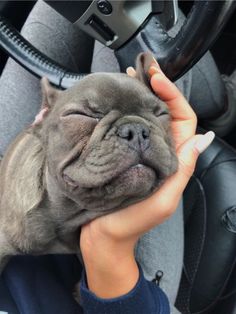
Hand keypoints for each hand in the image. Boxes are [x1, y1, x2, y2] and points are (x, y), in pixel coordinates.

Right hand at [80, 60, 214, 298]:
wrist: (103, 235)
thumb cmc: (132, 222)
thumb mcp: (163, 198)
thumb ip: (183, 169)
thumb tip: (204, 137)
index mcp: (172, 160)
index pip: (183, 119)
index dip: (172, 96)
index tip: (156, 78)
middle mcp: (158, 152)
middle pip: (164, 113)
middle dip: (156, 89)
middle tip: (142, 68)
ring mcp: (139, 152)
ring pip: (145, 117)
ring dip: (140, 96)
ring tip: (129, 77)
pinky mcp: (122, 154)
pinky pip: (128, 127)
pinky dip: (124, 111)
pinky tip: (117, 100)